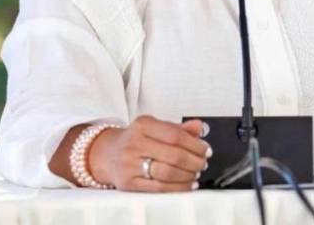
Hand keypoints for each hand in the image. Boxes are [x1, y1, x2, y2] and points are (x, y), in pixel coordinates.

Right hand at [87, 116, 210, 191]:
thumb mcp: (155, 127)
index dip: (195, 144)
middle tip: (203, 163)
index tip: (206, 149)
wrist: (108, 154)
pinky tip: (187, 184)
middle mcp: (135, 143)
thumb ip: (178, 128)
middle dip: (195, 161)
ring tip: (196, 173)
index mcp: (143, 125)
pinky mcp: (129, 183)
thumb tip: (199, 127)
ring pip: (167, 173)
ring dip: (188, 175)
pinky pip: (159, 188)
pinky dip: (178, 188)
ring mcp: (130, 164)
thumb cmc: (136, 140)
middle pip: (174, 155)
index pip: (175, 135)